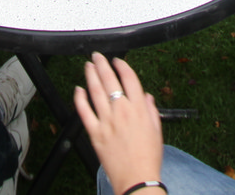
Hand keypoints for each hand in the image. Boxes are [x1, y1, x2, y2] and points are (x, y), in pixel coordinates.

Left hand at [73, 52, 162, 194]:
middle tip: (97, 56)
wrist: (137, 179)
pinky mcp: (95, 133)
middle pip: (110, 80)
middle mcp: (122, 111)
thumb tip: (146, 97)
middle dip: (102, 64)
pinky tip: (78, 90)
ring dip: (91, 76)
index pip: (129, 79)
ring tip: (88, 66)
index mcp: (139, 109)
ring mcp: (107, 121)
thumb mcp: (157, 131)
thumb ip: (151, 110)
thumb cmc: (148, 158)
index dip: (122, 66)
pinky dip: (80, 99)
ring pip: (95, 92)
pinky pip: (84, 112)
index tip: (117, 61)